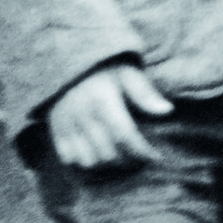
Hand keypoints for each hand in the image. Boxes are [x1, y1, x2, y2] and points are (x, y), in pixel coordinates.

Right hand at [42, 61, 175, 173]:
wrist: (65, 58)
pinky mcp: (54, 128)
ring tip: (121, 158)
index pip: (124, 135)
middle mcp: (81, 113)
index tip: (155, 157)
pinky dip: (85, 162)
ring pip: (88, 160)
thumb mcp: (127, 73)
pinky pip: (69, 158)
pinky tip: (98, 155)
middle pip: (107, 153)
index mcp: (101, 98)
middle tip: (140, 159)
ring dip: (107, 164)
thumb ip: (145, 93)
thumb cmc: (103, 68)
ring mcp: (65, 123)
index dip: (141, 151)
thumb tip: (167, 111)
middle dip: (128, 161)